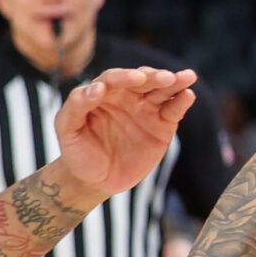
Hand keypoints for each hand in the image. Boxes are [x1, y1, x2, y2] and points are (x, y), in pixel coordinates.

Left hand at [52, 66, 198, 196]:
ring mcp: (146, 109)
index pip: (115, 78)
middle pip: (143, 79)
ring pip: (162, 90)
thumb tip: (96, 88)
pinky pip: (173, 110)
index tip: (136, 79)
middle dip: (155, 76)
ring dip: (175, 82)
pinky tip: (188, 95)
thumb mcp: (67, 129)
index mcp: (103, 92)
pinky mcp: (162, 125)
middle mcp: (127, 96)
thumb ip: (76, 106)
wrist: (94, 180)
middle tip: (166, 77)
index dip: (125, 77)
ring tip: (187, 77)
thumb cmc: (77, 151)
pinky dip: (181, 102)